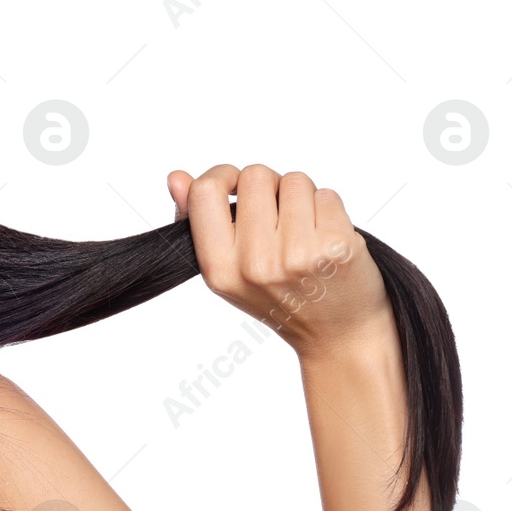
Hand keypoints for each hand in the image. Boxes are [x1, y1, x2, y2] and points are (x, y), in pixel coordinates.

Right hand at [167, 165, 392, 356]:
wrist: (336, 334)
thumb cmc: (281, 296)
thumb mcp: (228, 268)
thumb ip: (200, 220)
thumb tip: (176, 178)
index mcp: (219, 269)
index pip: (206, 193)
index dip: (222, 175)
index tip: (235, 185)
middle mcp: (256, 264)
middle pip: (255, 176)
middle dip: (269, 187)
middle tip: (278, 218)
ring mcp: (298, 255)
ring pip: (294, 180)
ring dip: (301, 197)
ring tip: (304, 230)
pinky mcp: (336, 248)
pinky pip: (327, 194)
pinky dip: (328, 208)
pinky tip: (326, 238)